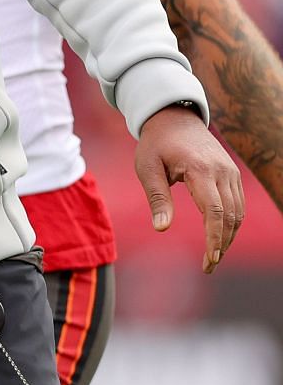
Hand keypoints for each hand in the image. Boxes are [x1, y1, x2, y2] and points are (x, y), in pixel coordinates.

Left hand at [137, 103, 245, 271]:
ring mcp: (231, 172)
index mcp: (201, 170)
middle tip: (208, 265)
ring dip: (229, 236)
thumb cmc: (155, 145)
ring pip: (237, 212)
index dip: (214, 238)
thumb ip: (157, 198)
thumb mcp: (147, 168)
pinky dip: (231, 223)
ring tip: (213, 256)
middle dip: (222, 244)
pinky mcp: (232, 174)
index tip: (209, 259)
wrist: (174, 119)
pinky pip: (237, 204)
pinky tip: (219, 236)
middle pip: (230, 216)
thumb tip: (161, 228)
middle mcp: (222, 172)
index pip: (214, 211)